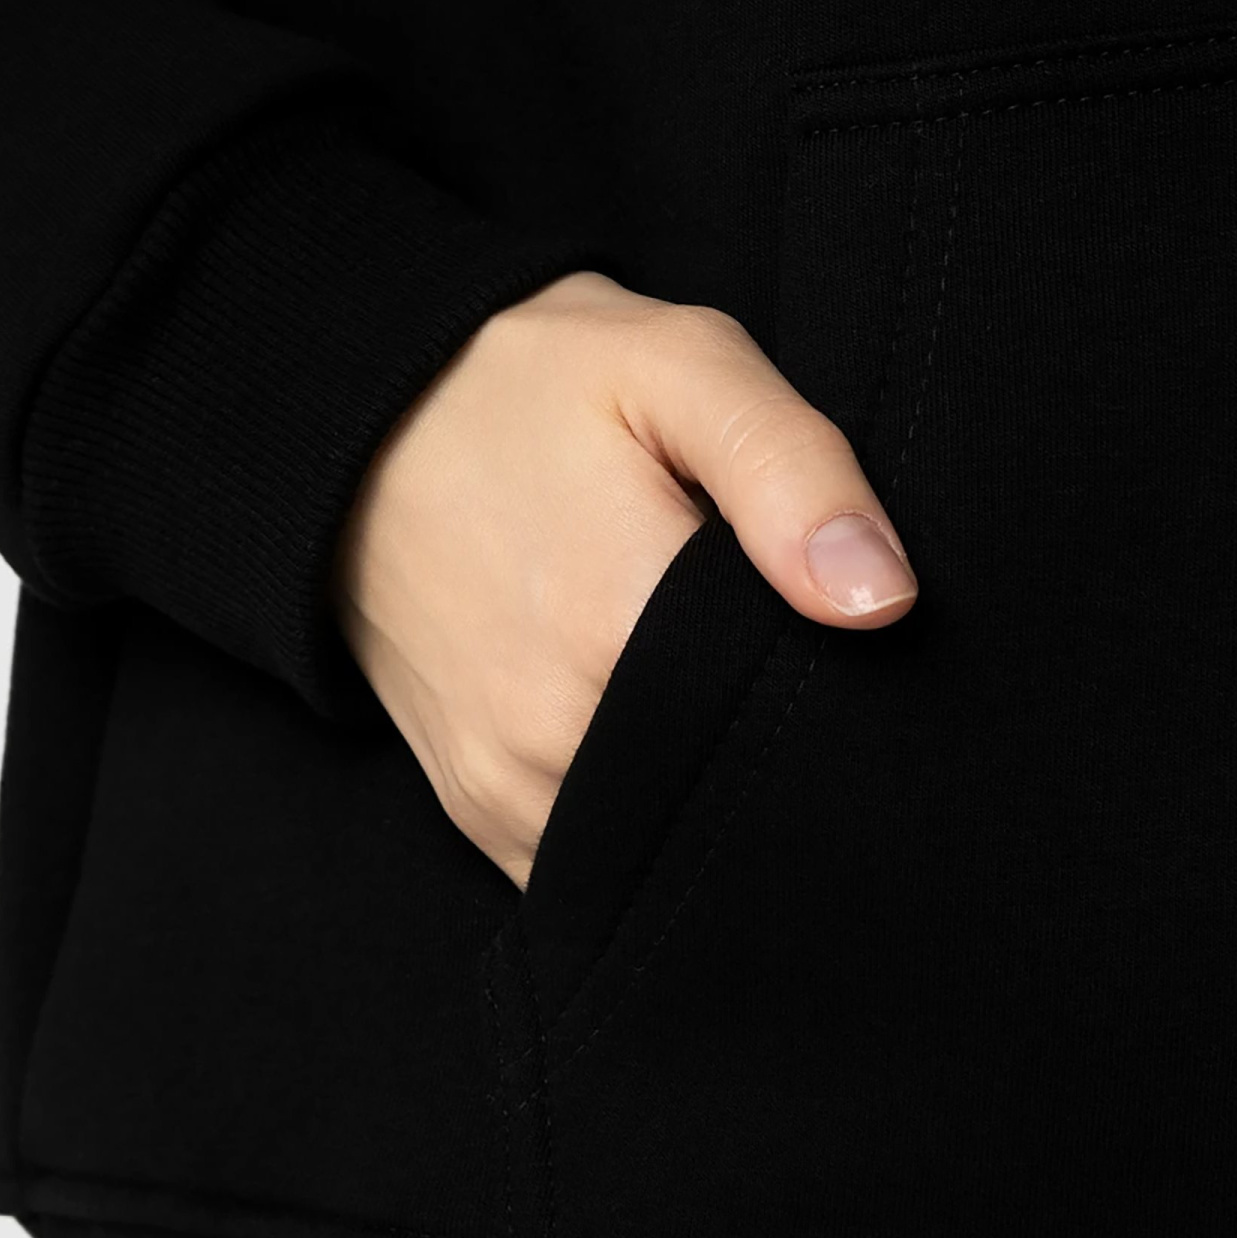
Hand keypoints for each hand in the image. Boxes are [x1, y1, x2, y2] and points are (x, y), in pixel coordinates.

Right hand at [330, 267, 918, 890]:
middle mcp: (556, 734)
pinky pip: (597, 869)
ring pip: (664, 846)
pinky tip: (658, 742)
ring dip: (706, 796)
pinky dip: (643, 826)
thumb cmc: (533, 386)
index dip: (845, 698)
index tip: (850, 651)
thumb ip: (791, 472)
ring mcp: (511, 790)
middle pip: (731, 796)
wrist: (355, 427)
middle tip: (774, 659)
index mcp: (618, 622)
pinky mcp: (485, 819)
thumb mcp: (680, 368)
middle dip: (775, 750)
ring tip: (712, 694)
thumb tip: (881, 602)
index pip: (789, 725)